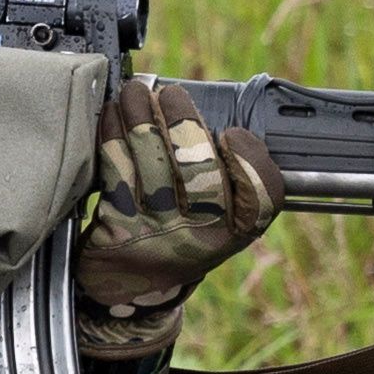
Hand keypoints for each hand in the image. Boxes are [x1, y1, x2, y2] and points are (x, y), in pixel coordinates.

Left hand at [77, 78, 281, 347]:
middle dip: (183, 124)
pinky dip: (112, 135)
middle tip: (171, 94)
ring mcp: (157, 231)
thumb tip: (225, 116)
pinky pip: (116, 169)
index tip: (232, 133)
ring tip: (136, 91)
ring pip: (152, 163)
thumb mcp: (221, 219)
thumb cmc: (183, 232)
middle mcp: (201, 234)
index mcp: (237, 230)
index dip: (251, 163)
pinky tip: (113, 114)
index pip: (261, 198)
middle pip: (201, 173)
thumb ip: (234, 179)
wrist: (131, 282)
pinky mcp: (117, 225)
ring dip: (140, 118)